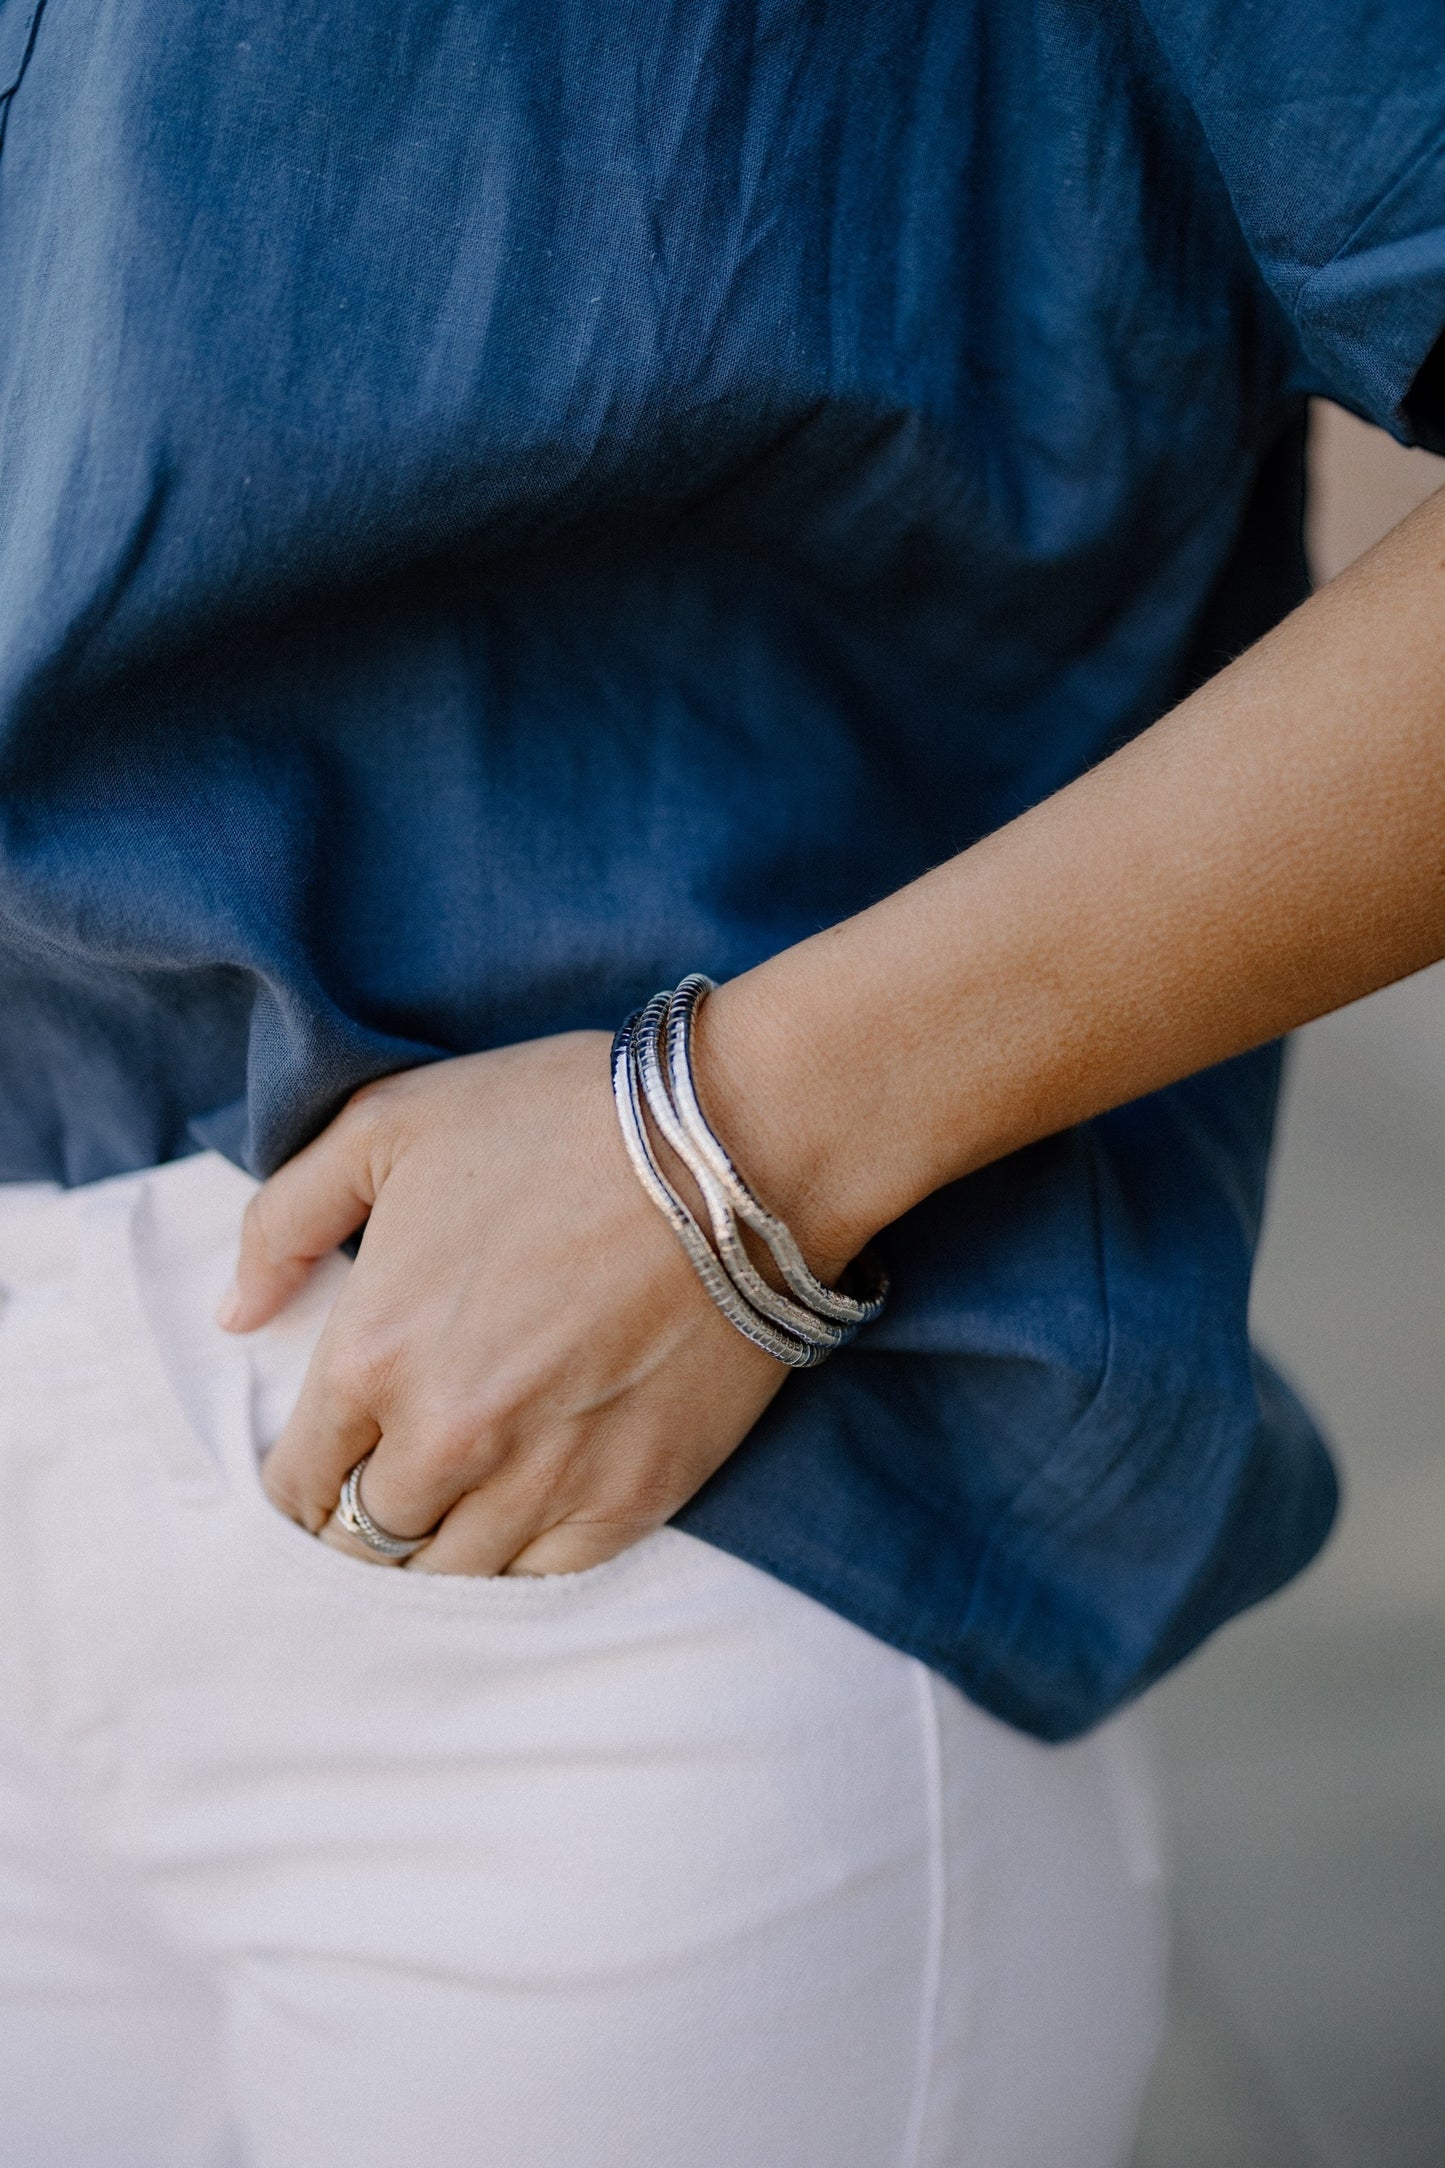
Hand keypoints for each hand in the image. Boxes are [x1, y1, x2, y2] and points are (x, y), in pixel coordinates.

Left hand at [217, 1030, 791, 1574]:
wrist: (735, 1146)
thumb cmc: (560, 1119)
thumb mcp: (390, 1125)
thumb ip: (285, 1221)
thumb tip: (237, 1315)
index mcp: (373, 1353)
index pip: (298, 1482)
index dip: (303, 1479)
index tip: (329, 1461)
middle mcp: (448, 1438)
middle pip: (368, 1543)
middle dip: (365, 1518)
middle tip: (390, 1482)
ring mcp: (546, 1478)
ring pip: (452, 1574)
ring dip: (441, 1544)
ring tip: (456, 1503)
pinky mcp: (635, 1496)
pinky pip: (547, 1577)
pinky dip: (524, 1556)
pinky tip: (528, 1511)